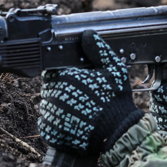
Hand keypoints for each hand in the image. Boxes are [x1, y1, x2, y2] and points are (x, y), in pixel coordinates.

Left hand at [38, 30, 143, 154]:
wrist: (118, 132)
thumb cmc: (116, 100)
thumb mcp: (112, 69)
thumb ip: (98, 51)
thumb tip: (87, 34)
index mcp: (63, 77)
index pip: (52, 72)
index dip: (63, 75)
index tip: (76, 82)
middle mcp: (52, 95)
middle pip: (50, 89)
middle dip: (62, 91)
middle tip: (82, 98)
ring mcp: (50, 115)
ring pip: (48, 107)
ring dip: (59, 108)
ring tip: (80, 112)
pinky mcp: (50, 132)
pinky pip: (48, 125)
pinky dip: (57, 125)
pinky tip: (74, 123)